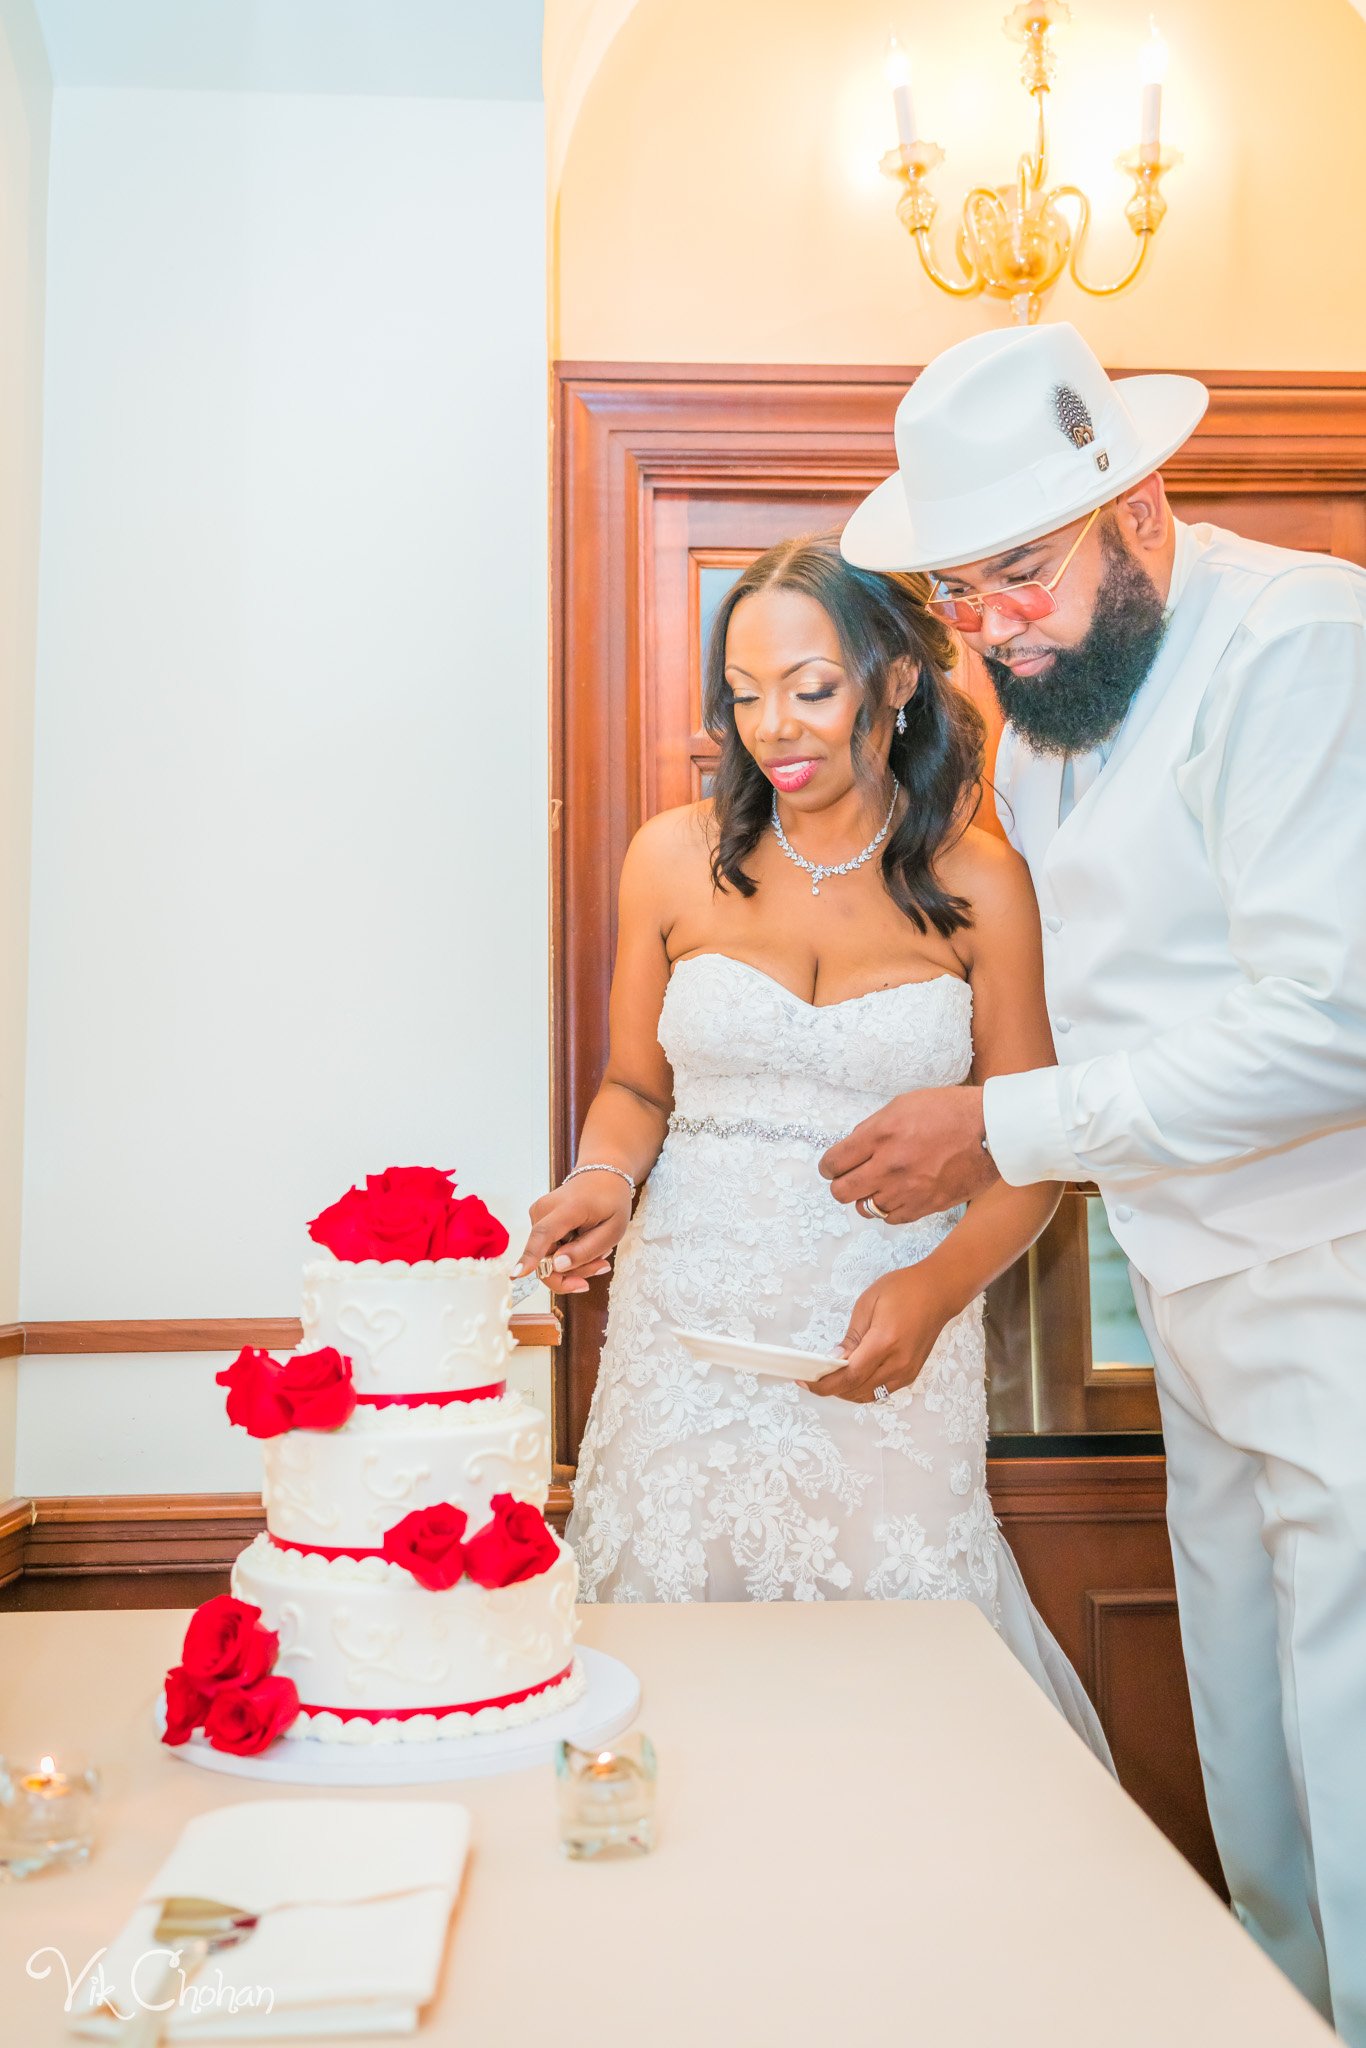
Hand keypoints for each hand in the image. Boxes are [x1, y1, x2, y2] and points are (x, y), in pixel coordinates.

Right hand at [516, 1171, 632, 1294]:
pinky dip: (568, 1256)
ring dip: (574, 1265)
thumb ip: (586, 1250)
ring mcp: (538, 1215)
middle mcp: (544, 1210)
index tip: (517, 1274)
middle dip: (573, 1272)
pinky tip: (586, 1245)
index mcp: (568, 1208)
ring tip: (599, 1253)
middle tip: (602, 1266)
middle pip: (546, 1258)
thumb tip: (557, 1265)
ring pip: (548, 1259)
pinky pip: (548, 1252)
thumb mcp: (612, 1230)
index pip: (544, 1234)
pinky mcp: (537, 1221)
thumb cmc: (610, 1201)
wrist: (601, 1177)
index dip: (531, 1257)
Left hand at [811, 1265, 953, 1405]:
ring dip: (846, 1391)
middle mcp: (898, 1363)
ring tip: (831, 1376)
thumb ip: (851, 1337)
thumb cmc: (905, 1290)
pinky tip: (852, 1375)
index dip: (824, 1384)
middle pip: (856, 1390)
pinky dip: (862, 1388)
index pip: (849, 1376)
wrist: (938, 1292)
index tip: (805, 1381)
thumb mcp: (868, 1304)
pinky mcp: (911, 1374)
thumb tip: (835, 1359)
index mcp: (885, 1341)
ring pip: (868, 1395)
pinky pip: (881, 1391)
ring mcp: (907, 1372)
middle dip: (831, 1388)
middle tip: (813, 1376)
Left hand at [818, 1086, 997, 1223]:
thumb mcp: (903, 1104)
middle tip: (850, 1178)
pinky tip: (899, 1194)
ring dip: (867, 1197)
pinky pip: (891, 1218)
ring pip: (865, 1208)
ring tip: (880, 1184)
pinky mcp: (925, 1207)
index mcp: (880, 1135)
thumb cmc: (950, 1111)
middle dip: (841, 1184)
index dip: (828, 1166)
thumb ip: (873, 1128)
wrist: (992, 1131)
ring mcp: (906, 1190)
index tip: (832, 1166)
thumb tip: (852, 1148)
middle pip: (841, 1192)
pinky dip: (890, 1208)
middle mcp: (889, 1166)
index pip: (834, 1162)